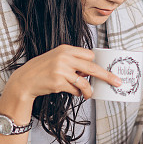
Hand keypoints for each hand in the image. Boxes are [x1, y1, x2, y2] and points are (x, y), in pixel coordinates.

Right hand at [3, 44, 122, 104]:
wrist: (25, 80)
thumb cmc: (43, 70)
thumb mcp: (57, 58)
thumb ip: (73, 61)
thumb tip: (90, 72)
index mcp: (65, 49)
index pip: (88, 55)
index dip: (93, 64)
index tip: (100, 70)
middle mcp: (64, 58)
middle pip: (92, 67)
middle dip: (106, 76)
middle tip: (117, 82)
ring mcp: (61, 70)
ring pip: (84, 82)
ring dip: (89, 90)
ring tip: (89, 95)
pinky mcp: (59, 83)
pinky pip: (75, 90)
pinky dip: (78, 94)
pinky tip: (75, 93)